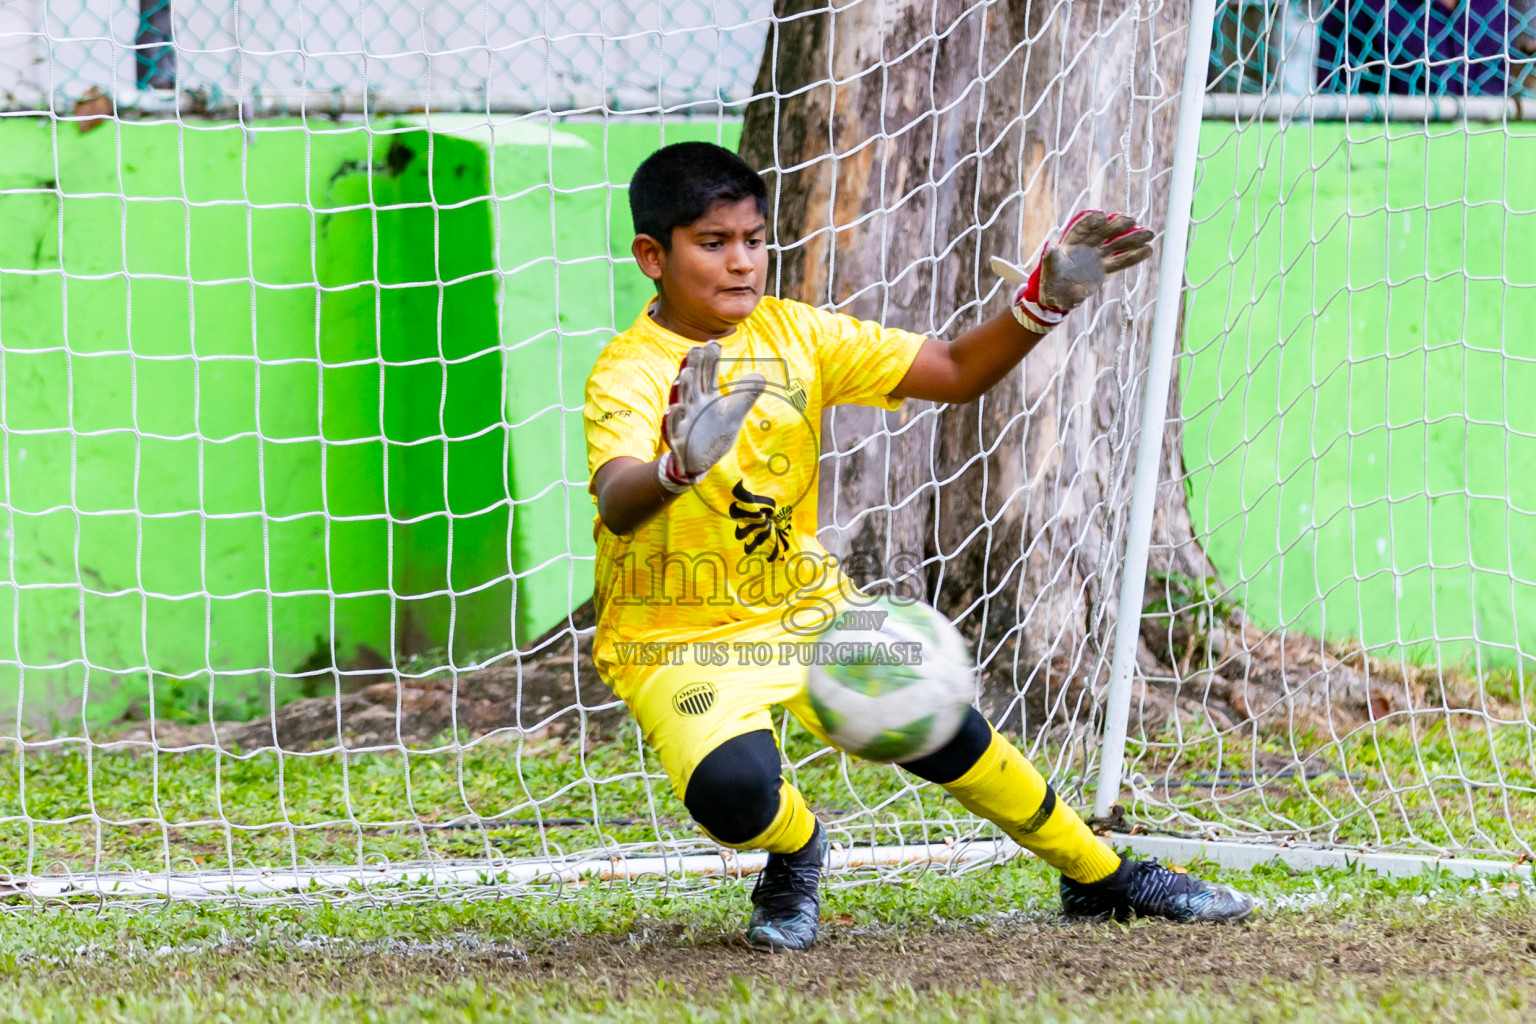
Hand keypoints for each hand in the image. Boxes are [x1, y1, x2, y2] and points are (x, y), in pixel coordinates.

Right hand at [657, 340, 766, 493]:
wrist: (699, 462)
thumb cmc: (714, 433)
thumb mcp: (734, 414)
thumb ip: (746, 395)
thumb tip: (761, 374)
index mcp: (706, 395)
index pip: (707, 374)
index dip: (710, 360)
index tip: (714, 343)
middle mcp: (692, 403)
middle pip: (692, 382)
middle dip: (693, 366)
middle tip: (696, 349)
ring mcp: (683, 419)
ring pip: (681, 400)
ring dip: (682, 387)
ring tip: (686, 372)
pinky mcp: (676, 437)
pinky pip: (672, 426)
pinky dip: (673, 417)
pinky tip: (676, 408)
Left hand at [990, 210, 1153, 333]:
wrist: (1057, 296)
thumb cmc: (1050, 280)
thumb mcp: (1048, 269)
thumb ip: (1050, 257)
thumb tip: (1050, 245)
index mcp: (1071, 241)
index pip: (1083, 227)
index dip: (1092, 221)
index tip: (1103, 216)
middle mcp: (1087, 245)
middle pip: (1104, 232)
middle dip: (1117, 226)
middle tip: (1132, 220)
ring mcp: (1097, 256)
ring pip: (1117, 245)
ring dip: (1133, 239)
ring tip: (1150, 232)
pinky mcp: (1105, 269)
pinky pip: (1121, 261)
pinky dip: (1134, 257)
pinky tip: (1148, 250)